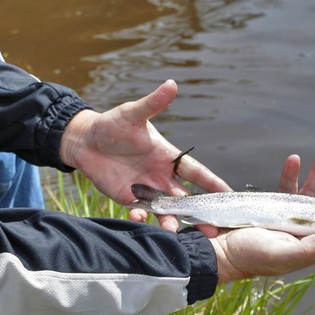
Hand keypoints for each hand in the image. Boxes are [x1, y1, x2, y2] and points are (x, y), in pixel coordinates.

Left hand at [59, 80, 230, 232]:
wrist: (84, 140)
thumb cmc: (112, 124)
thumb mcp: (132, 113)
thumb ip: (153, 103)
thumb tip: (172, 84)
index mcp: (167, 156)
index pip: (196, 172)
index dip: (213, 184)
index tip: (230, 196)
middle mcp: (160, 175)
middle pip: (186, 198)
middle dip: (199, 214)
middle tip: (212, 229)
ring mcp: (145, 189)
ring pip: (165, 210)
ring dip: (171, 221)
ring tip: (173, 230)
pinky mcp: (128, 198)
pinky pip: (140, 212)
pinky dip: (141, 216)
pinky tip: (137, 215)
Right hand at [211, 148, 314, 282]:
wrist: (220, 248)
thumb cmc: (250, 257)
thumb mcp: (279, 254)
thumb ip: (306, 249)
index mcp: (312, 247)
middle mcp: (305, 231)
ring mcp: (290, 218)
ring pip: (312, 192)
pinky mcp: (273, 207)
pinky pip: (287, 187)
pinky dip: (291, 173)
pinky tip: (294, 159)